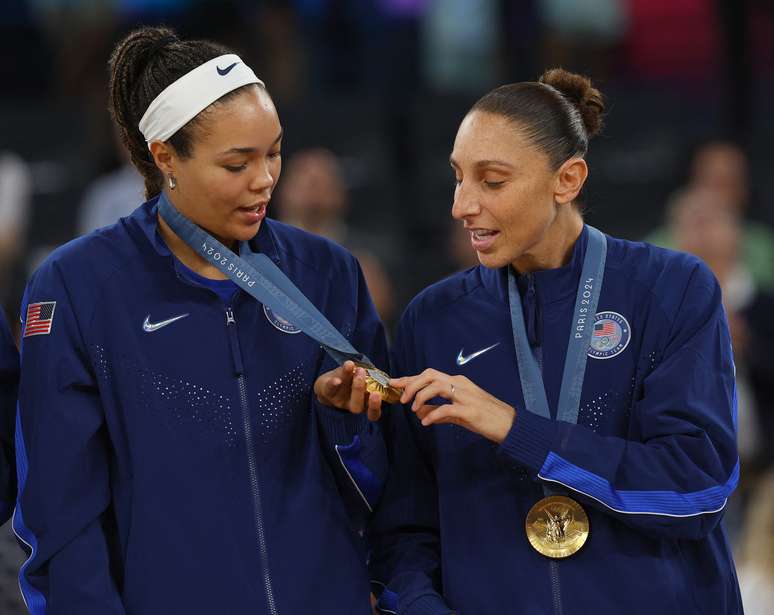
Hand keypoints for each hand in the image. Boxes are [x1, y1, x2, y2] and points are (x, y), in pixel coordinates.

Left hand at [314, 360, 383, 420]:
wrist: (328, 382)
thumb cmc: (351, 380)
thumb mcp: (363, 378)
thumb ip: (372, 377)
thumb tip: (383, 375)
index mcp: (365, 404)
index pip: (373, 413)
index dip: (375, 407)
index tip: (378, 394)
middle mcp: (352, 406)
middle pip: (358, 406)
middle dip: (360, 389)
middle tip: (362, 372)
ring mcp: (339, 401)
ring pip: (344, 396)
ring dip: (349, 381)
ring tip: (352, 366)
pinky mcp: (326, 393)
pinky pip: (329, 390)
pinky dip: (332, 384)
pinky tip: (336, 379)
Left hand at [390, 369, 515, 442]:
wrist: (509, 425)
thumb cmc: (485, 418)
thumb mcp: (459, 413)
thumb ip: (439, 411)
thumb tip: (420, 413)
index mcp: (457, 382)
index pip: (429, 375)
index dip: (409, 378)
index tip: (393, 382)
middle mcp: (460, 384)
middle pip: (430, 375)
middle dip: (412, 384)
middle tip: (402, 399)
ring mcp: (466, 396)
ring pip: (437, 386)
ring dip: (421, 396)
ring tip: (414, 409)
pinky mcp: (469, 411)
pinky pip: (446, 409)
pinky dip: (432, 414)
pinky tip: (425, 422)